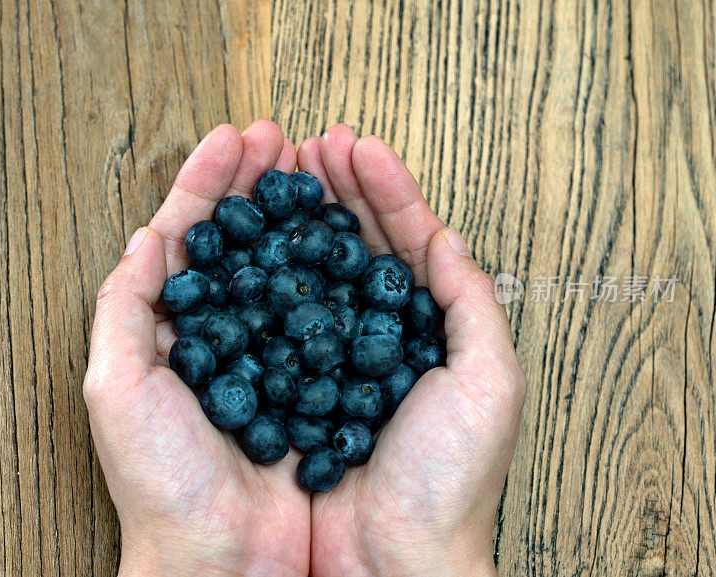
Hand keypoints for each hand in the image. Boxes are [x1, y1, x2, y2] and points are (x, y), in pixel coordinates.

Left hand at [83, 121, 308, 576]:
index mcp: (176, 328)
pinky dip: (342, 268)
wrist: (228, 557)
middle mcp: (230, 332)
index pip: (191, 235)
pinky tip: (352, 236)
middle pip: (246, 238)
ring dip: (303, 212)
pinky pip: (333, 309)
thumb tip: (145, 238)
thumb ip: (122, 307)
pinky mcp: (321, 375)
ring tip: (320, 166)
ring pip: (292, 263)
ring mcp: (280, 350)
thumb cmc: (163, 483)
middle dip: (261, 183)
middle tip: (282, 138)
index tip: (233, 139)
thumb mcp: (117, 389)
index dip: (209, 183)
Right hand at [297, 125, 525, 576]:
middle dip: (337, 189)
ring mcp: (326, 355)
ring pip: (311, 271)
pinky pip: (272, 318)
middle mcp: (375, 334)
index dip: (385, 189)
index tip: (358, 146)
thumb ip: (471, 301)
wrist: (390, 559)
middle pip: (355, 244)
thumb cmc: (448, 478)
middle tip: (314, 144)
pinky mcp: (286, 383)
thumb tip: (444, 237)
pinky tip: (252, 242)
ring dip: (299, 218)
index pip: (407, 239)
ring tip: (283, 171)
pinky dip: (263, 276)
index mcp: (427, 327)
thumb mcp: (489, 379)